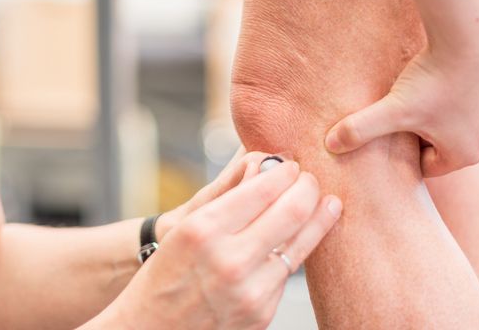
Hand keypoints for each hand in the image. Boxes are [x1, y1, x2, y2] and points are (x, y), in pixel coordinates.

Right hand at [101, 157, 341, 329]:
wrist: (152, 329)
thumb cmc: (165, 273)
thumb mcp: (186, 228)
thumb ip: (229, 198)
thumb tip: (266, 168)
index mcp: (204, 230)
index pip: (264, 188)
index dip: (286, 171)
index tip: (291, 165)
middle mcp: (229, 259)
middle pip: (293, 210)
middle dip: (308, 187)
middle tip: (310, 179)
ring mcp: (249, 290)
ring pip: (301, 243)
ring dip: (317, 217)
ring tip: (326, 203)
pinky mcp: (262, 312)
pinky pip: (287, 273)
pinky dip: (295, 250)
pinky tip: (299, 238)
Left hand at [324, 44, 478, 176]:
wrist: (467, 37)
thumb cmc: (434, 81)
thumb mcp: (392, 110)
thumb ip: (360, 130)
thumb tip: (330, 146)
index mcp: (464, 155)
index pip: (425, 169)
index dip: (401, 154)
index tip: (385, 136)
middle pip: (435, 146)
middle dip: (413, 135)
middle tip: (393, 116)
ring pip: (445, 123)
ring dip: (426, 114)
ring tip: (409, 97)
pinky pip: (456, 102)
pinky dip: (440, 95)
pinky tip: (425, 79)